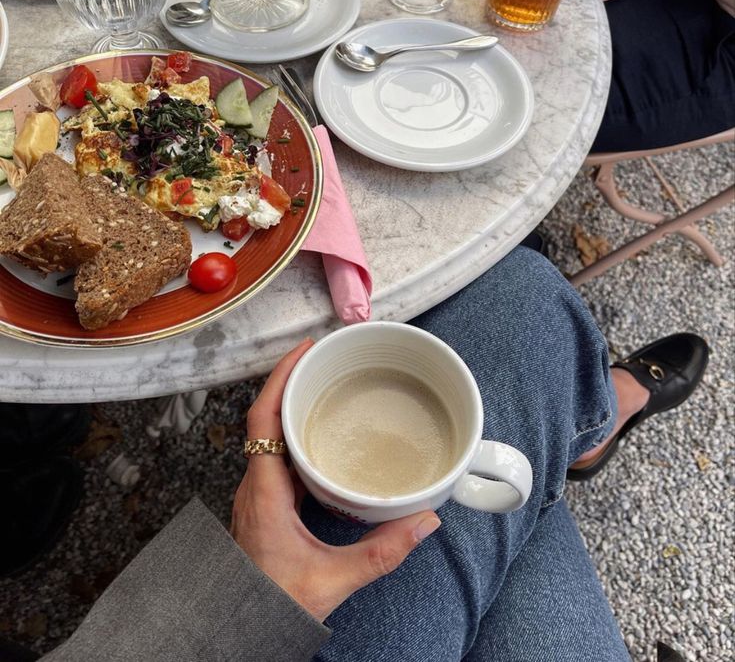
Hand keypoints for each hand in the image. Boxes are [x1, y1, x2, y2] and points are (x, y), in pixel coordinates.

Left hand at [230, 340, 441, 622]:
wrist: (243, 628)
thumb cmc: (275, 604)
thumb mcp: (333, 579)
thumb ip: (381, 552)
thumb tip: (425, 522)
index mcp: (264, 492)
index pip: (262, 419)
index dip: (279, 378)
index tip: (302, 350)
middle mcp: (255, 485)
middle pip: (264, 416)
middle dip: (289, 380)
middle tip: (320, 356)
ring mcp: (257, 493)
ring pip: (267, 434)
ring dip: (290, 403)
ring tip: (321, 383)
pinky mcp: (265, 503)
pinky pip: (275, 453)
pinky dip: (294, 430)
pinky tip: (318, 434)